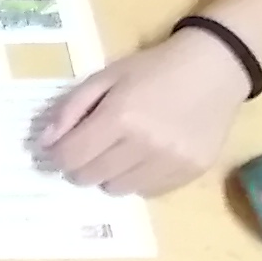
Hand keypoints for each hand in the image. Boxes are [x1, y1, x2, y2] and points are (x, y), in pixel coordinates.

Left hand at [36, 28, 252, 195]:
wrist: (215, 68)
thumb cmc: (154, 68)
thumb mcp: (106, 76)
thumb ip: (71, 108)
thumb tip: (46, 142)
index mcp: (120, 116)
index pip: (71, 157)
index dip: (57, 156)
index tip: (57, 150)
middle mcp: (145, 145)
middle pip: (90, 177)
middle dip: (79, 165)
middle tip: (88, 148)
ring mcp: (170, 163)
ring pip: (117, 189)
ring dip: (108, 174)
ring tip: (120, 150)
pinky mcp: (190, 173)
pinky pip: (147, 192)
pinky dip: (137, 179)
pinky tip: (145, 156)